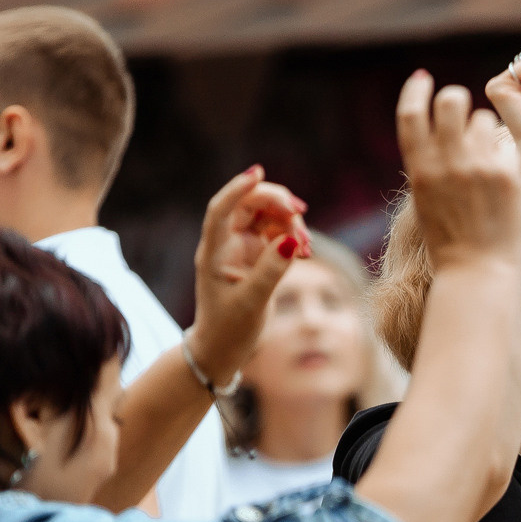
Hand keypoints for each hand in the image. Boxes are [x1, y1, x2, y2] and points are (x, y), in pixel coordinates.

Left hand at [188, 165, 306, 380]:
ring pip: (268, 216)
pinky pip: (278, 233)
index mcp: (214, 251)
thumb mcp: (252, 302)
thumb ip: (271, 271)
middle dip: (276, 202)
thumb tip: (290, 240)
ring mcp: (244, 247)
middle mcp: (227, 243)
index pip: (222, 209)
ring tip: (305, 247)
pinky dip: (293, 236)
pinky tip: (304, 251)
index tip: (257, 173)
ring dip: (290, 222)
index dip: (238, 189)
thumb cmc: (229, 328)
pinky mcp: (259, 256)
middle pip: (250, 204)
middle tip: (300, 212)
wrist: (224, 348)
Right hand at [397, 70, 520, 267]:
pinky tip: (502, 176)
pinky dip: (502, 152)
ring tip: (486, 155)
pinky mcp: (506, 175)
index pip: (411, 115)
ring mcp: (477, 167)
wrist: (479, 272)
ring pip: (482, 119)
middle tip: (462, 108)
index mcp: (419, 170)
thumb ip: (428, 164)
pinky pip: (504, 143)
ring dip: (483, 128)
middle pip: (450, 102)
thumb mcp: (425, 200)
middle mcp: (445, 164)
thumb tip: (431, 128)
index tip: (423, 79)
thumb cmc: (450, 242)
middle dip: (456, 99)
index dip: (416, 91)